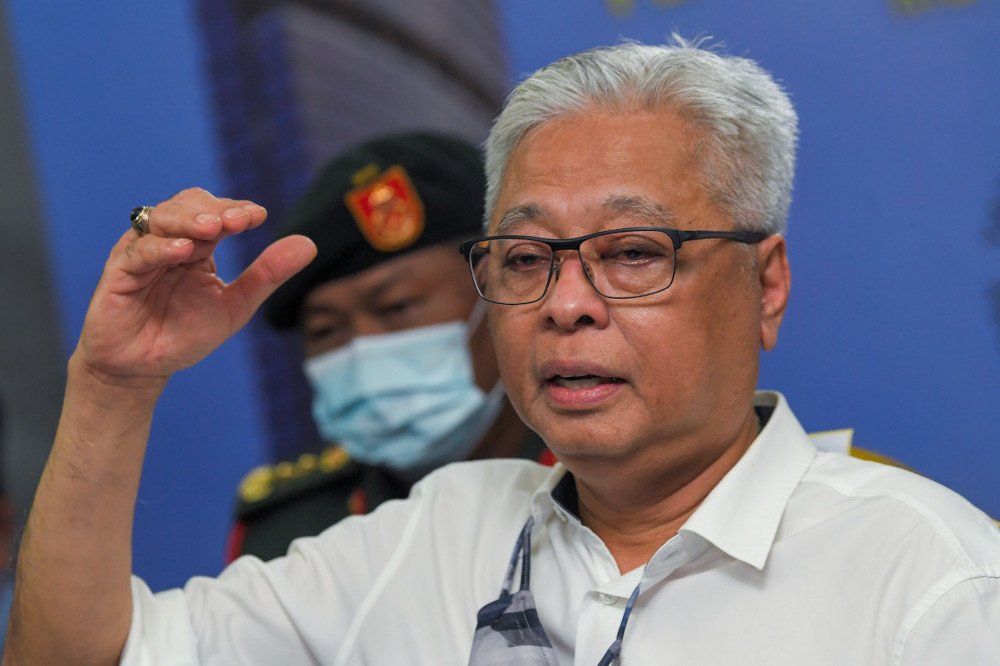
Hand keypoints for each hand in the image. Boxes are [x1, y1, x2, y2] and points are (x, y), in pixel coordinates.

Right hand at [75, 188, 315, 387]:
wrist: (143, 369)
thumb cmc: (185, 334)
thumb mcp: (235, 306)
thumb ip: (267, 275)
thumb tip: (309, 244)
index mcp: (198, 245)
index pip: (216, 213)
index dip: (235, 210)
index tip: (259, 216)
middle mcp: (169, 241)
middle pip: (187, 205)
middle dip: (214, 209)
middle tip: (239, 220)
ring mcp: (141, 253)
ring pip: (161, 220)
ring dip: (189, 220)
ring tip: (214, 228)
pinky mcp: (118, 273)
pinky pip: (138, 252)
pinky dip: (160, 248)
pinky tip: (183, 252)